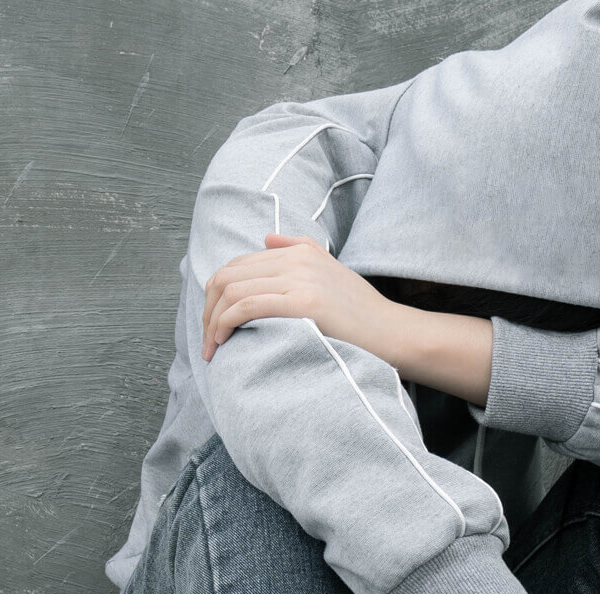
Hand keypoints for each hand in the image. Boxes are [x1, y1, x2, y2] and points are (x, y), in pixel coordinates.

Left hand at [201, 233, 407, 363]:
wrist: (392, 333)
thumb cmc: (360, 313)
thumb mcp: (330, 271)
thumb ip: (299, 249)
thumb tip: (265, 239)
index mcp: (299, 251)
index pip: (238, 266)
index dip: (215, 295)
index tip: (211, 323)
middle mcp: (296, 258)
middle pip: (228, 277)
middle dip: (208, 310)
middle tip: (207, 340)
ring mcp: (300, 278)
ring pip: (233, 292)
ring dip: (213, 322)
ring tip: (212, 348)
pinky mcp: (303, 301)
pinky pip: (248, 306)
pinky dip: (226, 323)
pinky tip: (224, 341)